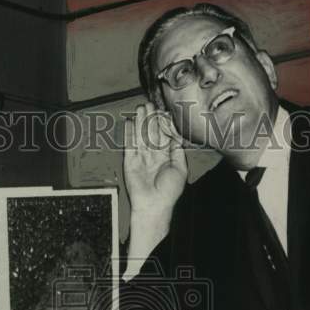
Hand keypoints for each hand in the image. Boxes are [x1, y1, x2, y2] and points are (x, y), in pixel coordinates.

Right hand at [122, 102, 186, 279]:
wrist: (153, 205)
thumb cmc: (169, 191)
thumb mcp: (180, 168)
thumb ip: (177, 151)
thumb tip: (176, 136)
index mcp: (166, 157)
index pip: (163, 136)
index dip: (162, 123)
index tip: (161, 111)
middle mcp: (153, 156)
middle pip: (151, 133)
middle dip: (150, 119)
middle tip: (148, 104)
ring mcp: (140, 159)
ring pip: (140, 137)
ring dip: (140, 122)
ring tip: (140, 108)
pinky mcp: (129, 163)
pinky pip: (129, 146)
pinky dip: (129, 134)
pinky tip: (130, 123)